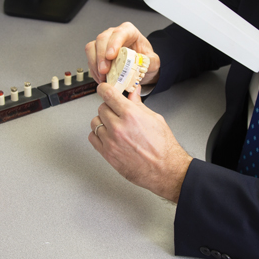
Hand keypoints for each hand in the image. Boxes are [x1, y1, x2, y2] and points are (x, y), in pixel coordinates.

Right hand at [85, 22, 159, 85]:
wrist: (140, 67)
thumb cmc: (145, 60)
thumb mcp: (152, 61)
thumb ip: (149, 61)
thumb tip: (141, 63)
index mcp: (129, 32)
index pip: (119, 33)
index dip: (113, 43)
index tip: (111, 56)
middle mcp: (114, 35)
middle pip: (102, 39)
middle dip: (101, 56)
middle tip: (104, 70)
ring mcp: (104, 44)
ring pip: (92, 48)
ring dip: (95, 63)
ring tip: (102, 76)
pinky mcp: (97, 54)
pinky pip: (90, 59)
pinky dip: (94, 70)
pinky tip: (100, 78)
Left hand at [88, 83, 191, 202]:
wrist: (165, 170)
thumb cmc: (163, 147)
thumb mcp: (154, 119)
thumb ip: (138, 104)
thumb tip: (132, 93)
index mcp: (131, 115)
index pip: (108, 94)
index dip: (104, 89)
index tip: (104, 89)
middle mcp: (118, 127)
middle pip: (101, 108)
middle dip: (109, 108)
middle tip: (117, 112)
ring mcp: (111, 141)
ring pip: (95, 122)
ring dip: (102, 122)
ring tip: (114, 126)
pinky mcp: (107, 154)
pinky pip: (93, 138)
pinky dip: (98, 135)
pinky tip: (108, 136)